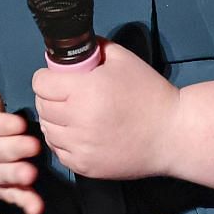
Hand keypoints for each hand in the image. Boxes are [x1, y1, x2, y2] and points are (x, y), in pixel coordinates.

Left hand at [32, 38, 180, 180]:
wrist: (173, 135)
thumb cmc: (151, 94)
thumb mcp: (124, 59)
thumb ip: (95, 48)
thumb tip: (74, 46)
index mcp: (85, 91)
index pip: (40, 83)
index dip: (47, 77)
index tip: (56, 78)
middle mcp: (78, 120)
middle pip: (42, 106)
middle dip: (50, 97)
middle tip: (66, 95)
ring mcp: (80, 147)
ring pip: (47, 129)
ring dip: (54, 120)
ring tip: (72, 114)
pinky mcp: (85, 167)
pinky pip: (58, 151)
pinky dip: (63, 141)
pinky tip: (78, 133)